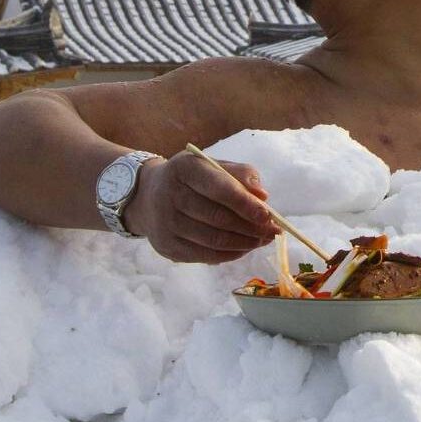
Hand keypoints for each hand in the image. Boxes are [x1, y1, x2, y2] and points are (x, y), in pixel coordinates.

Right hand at [125, 152, 278, 263]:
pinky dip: (230, 254)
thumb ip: (241, 174)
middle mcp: (170, 196)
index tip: (268, 215)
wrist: (148, 196)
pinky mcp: (167, 246)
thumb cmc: (192, 179)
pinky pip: (205, 256)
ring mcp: (166, 224)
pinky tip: (244, 247)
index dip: (246, 204)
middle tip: (273, 231)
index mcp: (184, 169)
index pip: (220, 188)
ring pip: (214, 240)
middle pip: (218, 218)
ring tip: (262, 240)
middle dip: (251, 227)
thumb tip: (263, 197)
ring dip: (245, 243)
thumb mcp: (213, 165)